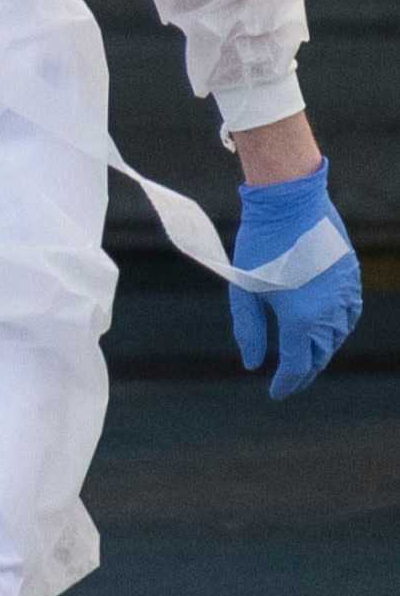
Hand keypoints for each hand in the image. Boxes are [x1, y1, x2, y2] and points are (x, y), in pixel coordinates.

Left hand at [228, 156, 363, 398]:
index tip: (275, 393)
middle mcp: (330, 313)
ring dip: (321, 351)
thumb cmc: (260, 244)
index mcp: (301, 319)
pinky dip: (335, 329)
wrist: (290, 203)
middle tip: (290, 380)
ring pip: (336, 336)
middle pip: (320, 355)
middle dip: (304, 371)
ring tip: (305, 358)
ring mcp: (345, 295)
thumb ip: (249, 329)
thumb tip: (251, 363)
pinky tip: (324, 330)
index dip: (286, 382)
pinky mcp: (351, 278)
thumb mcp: (243, 290)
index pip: (297, 365)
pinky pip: (347, 315)